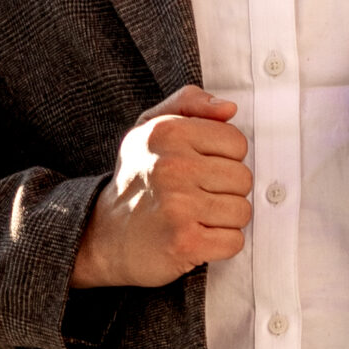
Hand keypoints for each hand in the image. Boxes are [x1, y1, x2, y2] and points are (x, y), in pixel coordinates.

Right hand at [71, 86, 252, 287]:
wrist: (105, 236)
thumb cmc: (138, 178)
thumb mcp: (151, 127)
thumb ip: (189, 103)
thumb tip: (229, 108)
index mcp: (167, 133)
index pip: (236, 142)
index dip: (224, 158)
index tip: (200, 167)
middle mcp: (172, 167)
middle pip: (242, 178)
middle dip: (225, 190)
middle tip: (195, 195)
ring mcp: (178, 207)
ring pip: (242, 211)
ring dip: (224, 220)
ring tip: (194, 217)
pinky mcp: (185, 243)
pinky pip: (234, 242)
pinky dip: (220, 245)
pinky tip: (195, 238)